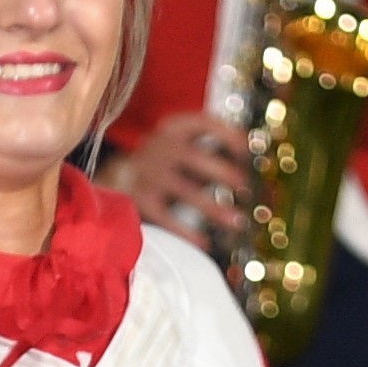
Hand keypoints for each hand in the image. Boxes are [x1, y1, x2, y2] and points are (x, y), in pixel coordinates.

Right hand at [100, 114, 255, 248]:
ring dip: (213, 207)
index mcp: (172, 129)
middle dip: (223, 173)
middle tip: (245, 188)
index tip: (247, 151)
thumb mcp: (183, 148)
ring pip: (183, 189)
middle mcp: (157, 146)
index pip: (203, 122)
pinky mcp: (137, 199)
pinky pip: (164, 217)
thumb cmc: (163, 164)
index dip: (228, 135)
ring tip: (237, 222)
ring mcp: (145, 173)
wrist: (115, 179)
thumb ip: (212, 153)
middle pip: (194, 157)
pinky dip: (186, 232)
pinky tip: (205, 243)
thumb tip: (252, 169)